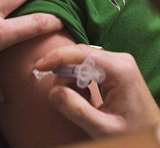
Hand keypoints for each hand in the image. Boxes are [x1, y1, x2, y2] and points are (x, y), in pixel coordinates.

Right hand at [34, 44, 159, 137]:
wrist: (151, 133)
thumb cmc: (132, 133)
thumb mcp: (103, 128)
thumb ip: (77, 110)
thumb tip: (53, 91)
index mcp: (119, 69)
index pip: (81, 53)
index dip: (57, 57)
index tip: (38, 67)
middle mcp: (119, 59)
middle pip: (79, 56)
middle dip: (65, 75)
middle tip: (66, 98)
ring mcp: (116, 62)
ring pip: (80, 61)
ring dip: (72, 80)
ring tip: (81, 101)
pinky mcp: (112, 67)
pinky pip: (86, 66)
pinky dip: (78, 81)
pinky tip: (85, 96)